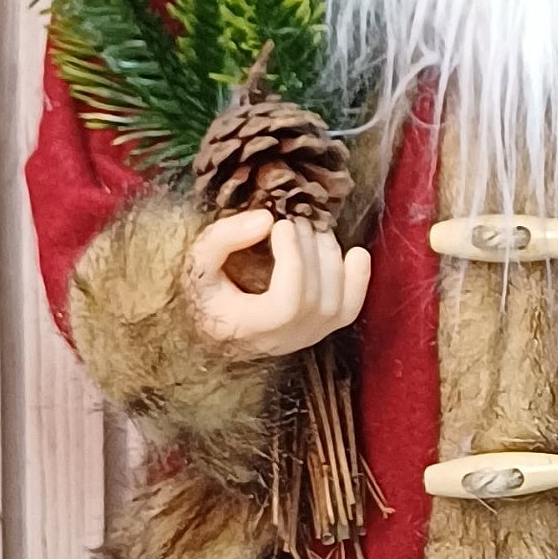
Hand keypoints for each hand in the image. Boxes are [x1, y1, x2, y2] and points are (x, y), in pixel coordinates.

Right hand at [182, 211, 369, 355]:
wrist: (215, 320)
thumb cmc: (205, 290)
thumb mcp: (198, 263)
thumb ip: (223, 239)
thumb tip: (266, 219)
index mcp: (249, 327)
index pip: (288, 304)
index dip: (293, 262)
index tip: (281, 226)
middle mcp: (282, 340)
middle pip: (316, 299)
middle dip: (311, 250)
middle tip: (297, 218)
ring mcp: (306, 338)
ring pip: (337, 304)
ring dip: (331, 258)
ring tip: (313, 229)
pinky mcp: (321, 329)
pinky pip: (350, 310)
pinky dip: (359, 280)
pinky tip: (356, 253)